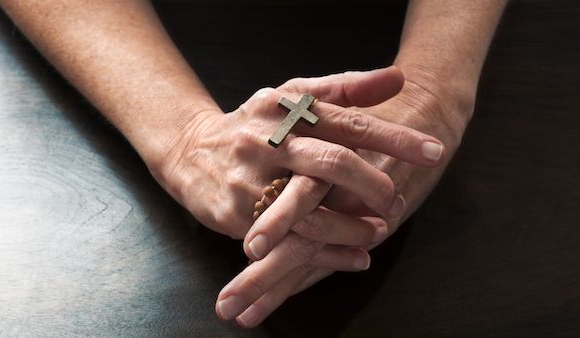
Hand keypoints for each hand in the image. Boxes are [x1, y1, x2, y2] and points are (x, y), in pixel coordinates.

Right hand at [153, 67, 443, 241]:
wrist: (191, 151)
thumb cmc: (253, 124)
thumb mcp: (292, 97)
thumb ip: (346, 89)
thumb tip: (398, 78)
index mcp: (285, 108)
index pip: (348, 120)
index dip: (393, 137)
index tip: (432, 150)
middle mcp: (268, 140)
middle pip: (331, 162)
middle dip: (374, 183)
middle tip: (397, 199)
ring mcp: (250, 178)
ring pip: (310, 208)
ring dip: (352, 225)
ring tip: (379, 231)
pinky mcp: (235, 212)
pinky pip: (289, 239)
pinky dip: (327, 251)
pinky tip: (356, 258)